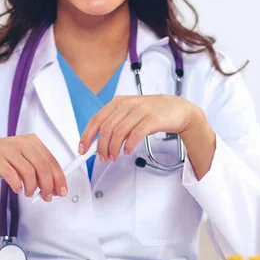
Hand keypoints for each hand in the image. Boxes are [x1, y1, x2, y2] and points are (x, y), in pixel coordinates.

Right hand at [0, 134, 66, 201]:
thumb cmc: (1, 160)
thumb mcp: (22, 160)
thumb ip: (38, 170)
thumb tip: (53, 187)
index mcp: (32, 141)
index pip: (51, 160)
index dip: (58, 177)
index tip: (61, 191)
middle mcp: (21, 142)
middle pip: (42, 166)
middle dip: (47, 185)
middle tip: (46, 197)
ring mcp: (7, 149)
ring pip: (29, 171)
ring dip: (31, 187)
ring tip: (28, 193)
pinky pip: (11, 174)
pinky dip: (17, 185)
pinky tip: (17, 189)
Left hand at [79, 95, 200, 161]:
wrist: (177, 109)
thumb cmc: (152, 112)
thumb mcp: (130, 113)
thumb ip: (115, 123)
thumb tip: (98, 142)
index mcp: (118, 102)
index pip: (97, 119)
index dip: (87, 135)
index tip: (82, 149)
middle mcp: (127, 104)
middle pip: (107, 128)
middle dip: (101, 146)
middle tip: (103, 158)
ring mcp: (140, 110)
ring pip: (119, 132)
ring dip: (114, 148)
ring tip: (114, 156)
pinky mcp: (152, 119)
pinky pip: (135, 135)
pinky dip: (128, 145)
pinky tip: (127, 151)